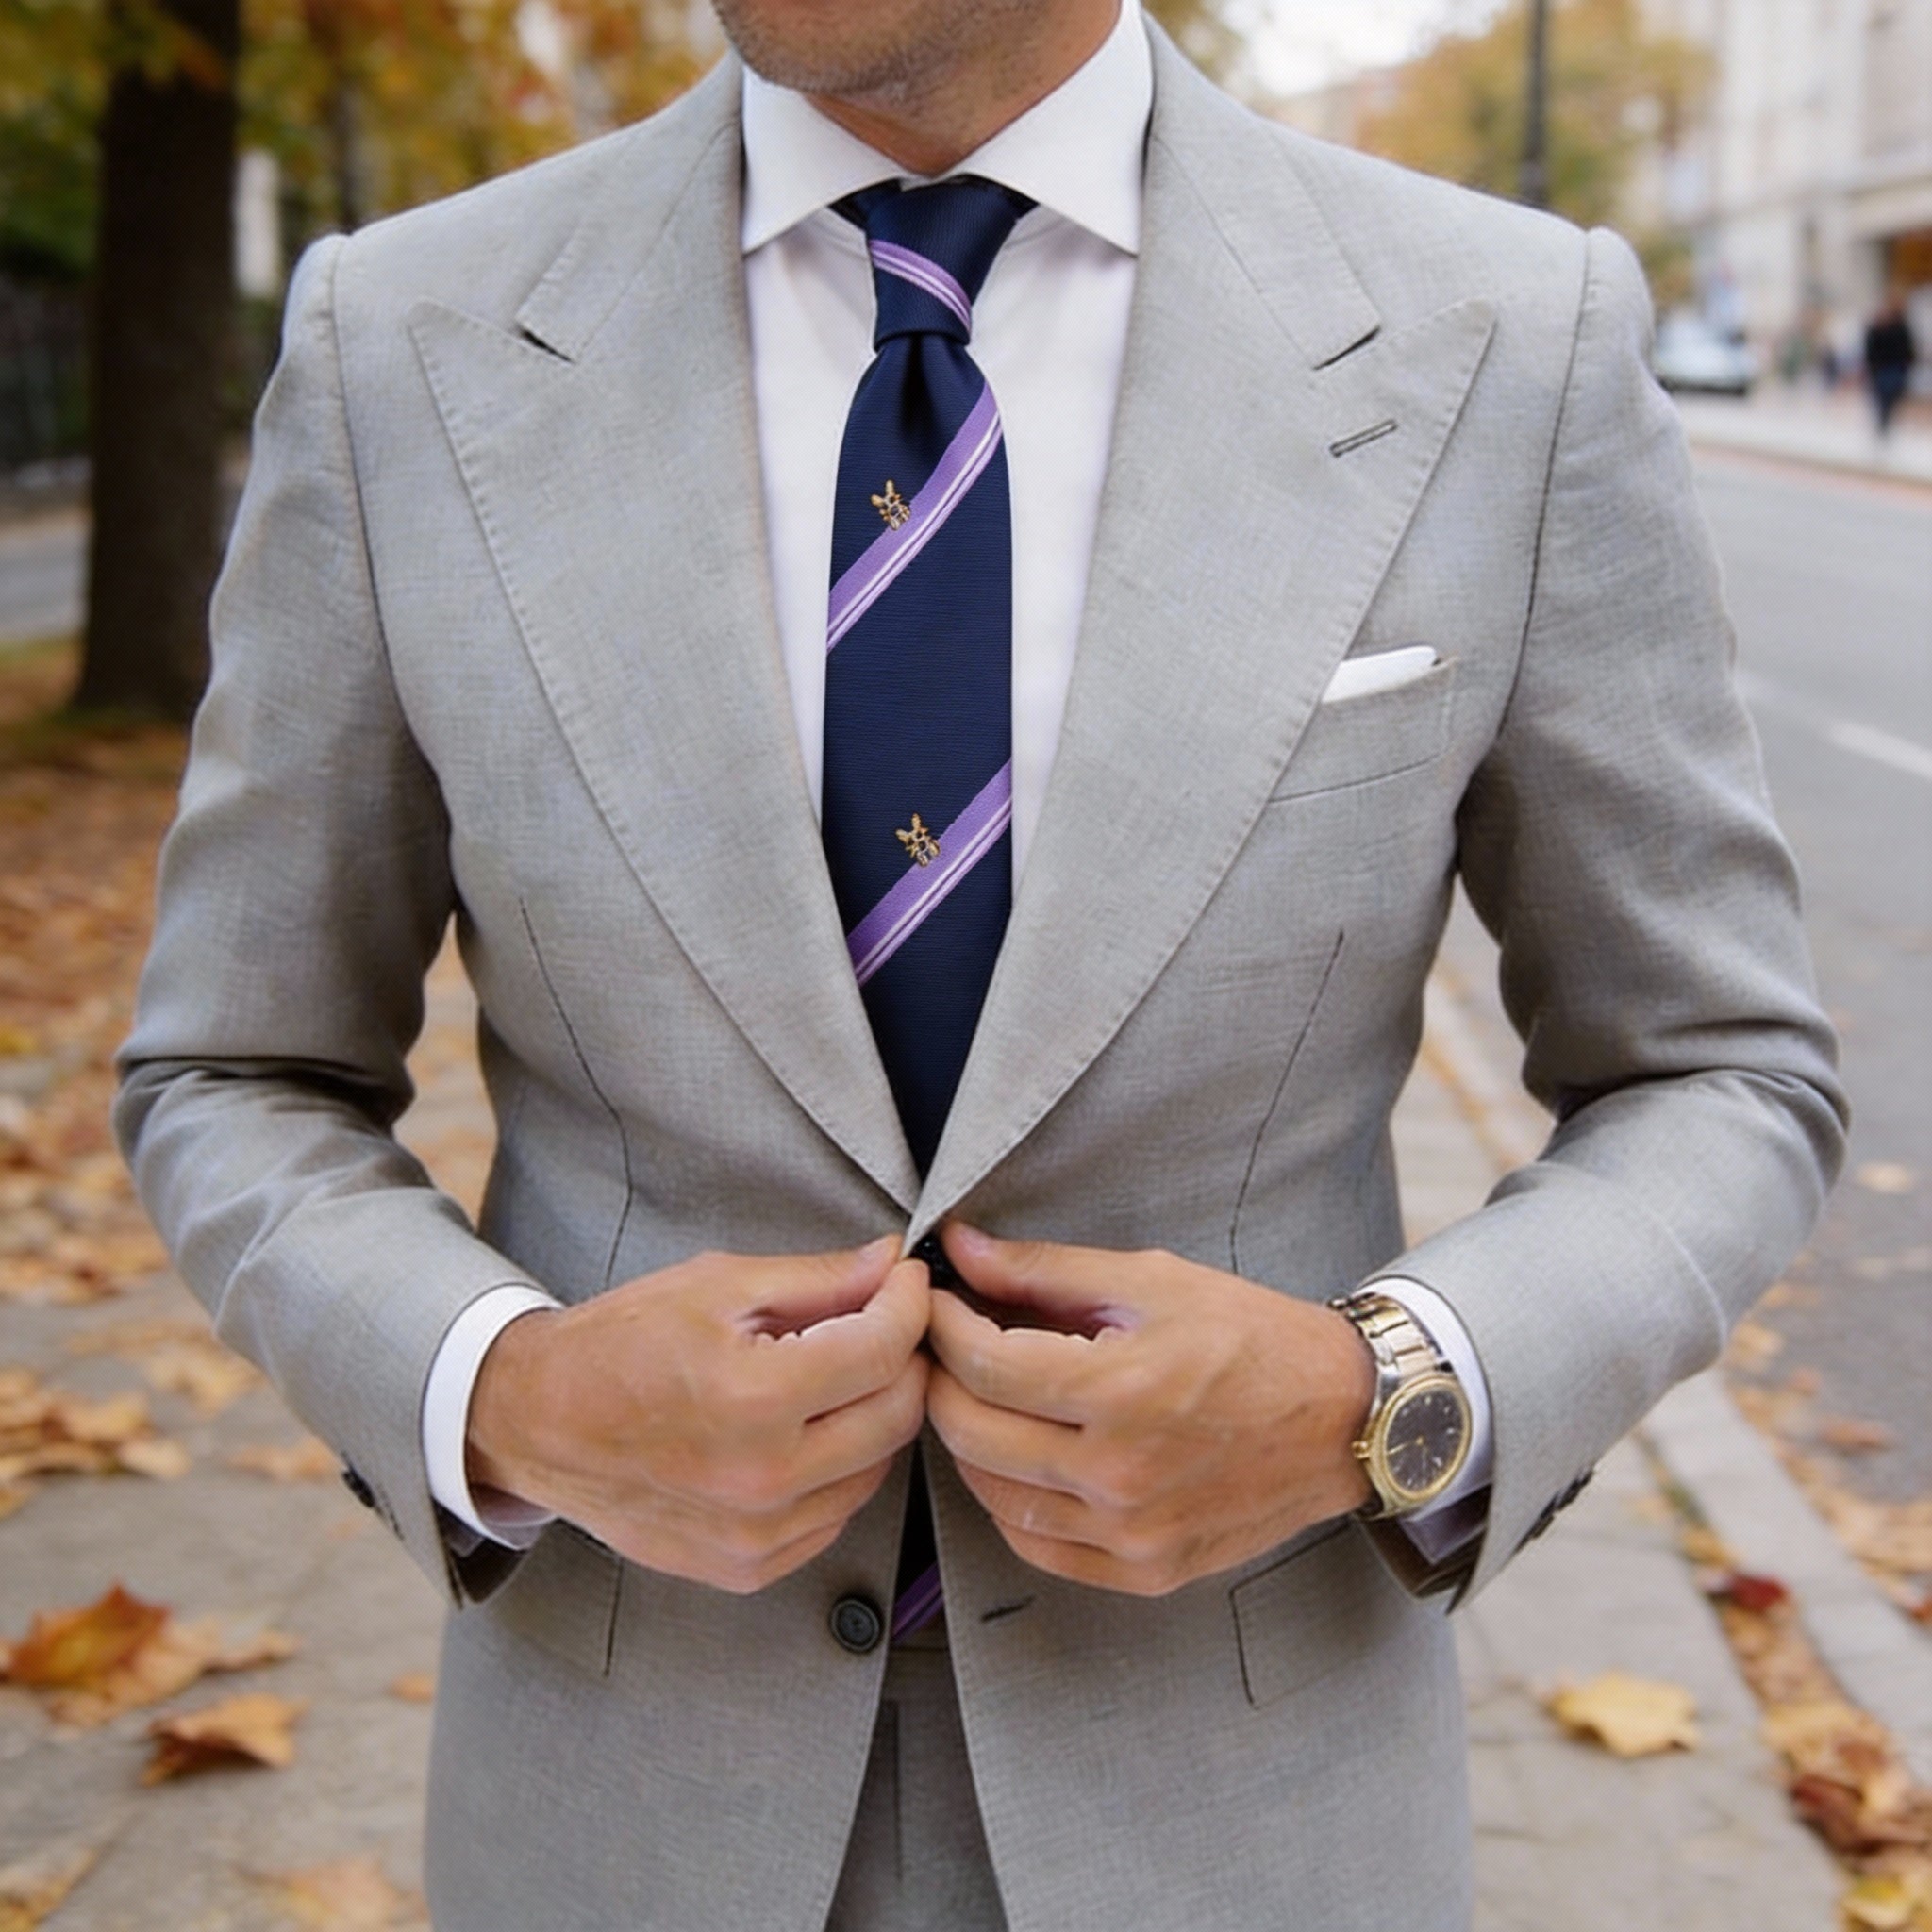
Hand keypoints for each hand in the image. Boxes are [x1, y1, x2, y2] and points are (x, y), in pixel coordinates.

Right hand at [467, 1238, 930, 1592]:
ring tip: (835, 1375)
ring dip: (874, 1414)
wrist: (539, 1420)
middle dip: (904, 1357)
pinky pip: (835, 1515)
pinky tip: (804, 1431)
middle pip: (896, 1414)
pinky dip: (839, 1469)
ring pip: (875, 1468)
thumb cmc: (621, 1342)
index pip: (883, 1350)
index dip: (908, 1304)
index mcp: (754, 1398)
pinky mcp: (748, 1567)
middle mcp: (762, 1478)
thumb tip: (891, 1264)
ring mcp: (756, 1535)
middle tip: (881, 1321)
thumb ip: (818, 1279)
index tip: (904, 1281)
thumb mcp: (718, 1285)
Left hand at [925, 1225, 1375, 1595]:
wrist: (1344, 1418)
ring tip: (979, 1397)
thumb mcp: (1151, 1280)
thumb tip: (960, 1247)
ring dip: (968, 1442)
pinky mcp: (1145, 1571)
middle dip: (940, 1380)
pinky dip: (1009, 1503)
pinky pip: (1038, 1546)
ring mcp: (1131, 1534)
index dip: (941, 1325)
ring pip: (993, 1496)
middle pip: (972, 1433)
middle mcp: (1120, 1474)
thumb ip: (1044, 1269)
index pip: (982, 1364)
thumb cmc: (1252, 1337)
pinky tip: (1019, 1459)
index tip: (934, 1301)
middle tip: (943, 1346)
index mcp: (1121, 1390)